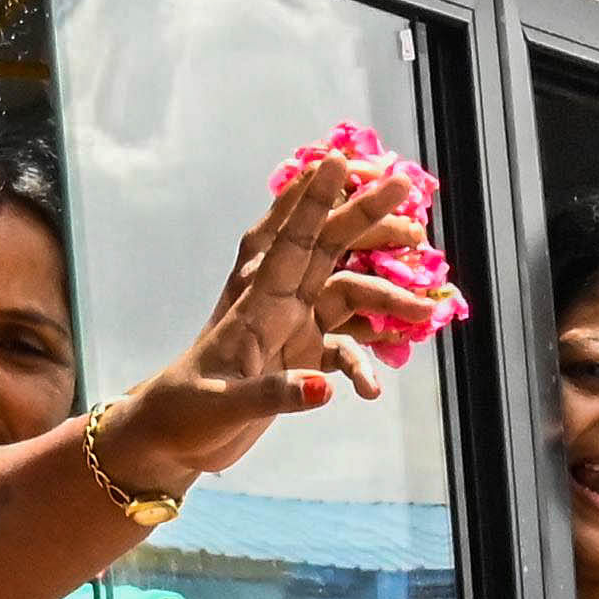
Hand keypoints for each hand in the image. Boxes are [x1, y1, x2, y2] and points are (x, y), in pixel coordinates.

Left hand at [109, 151, 432, 483]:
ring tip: (426, 315)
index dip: (312, 201)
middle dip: (366, 217)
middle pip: (329, 250)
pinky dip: (363, 364)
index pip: (291, 244)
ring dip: (388, 302)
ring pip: (351, 297)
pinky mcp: (302, 359)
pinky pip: (345, 350)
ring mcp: (294, 330)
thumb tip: (324, 387)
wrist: (171, 439)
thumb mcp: (225, 405)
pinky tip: (371, 392)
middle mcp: (280, 308)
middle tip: (406, 186)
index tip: (336, 159)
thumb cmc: (188, 412)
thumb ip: (274, 394)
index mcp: (256, 306)